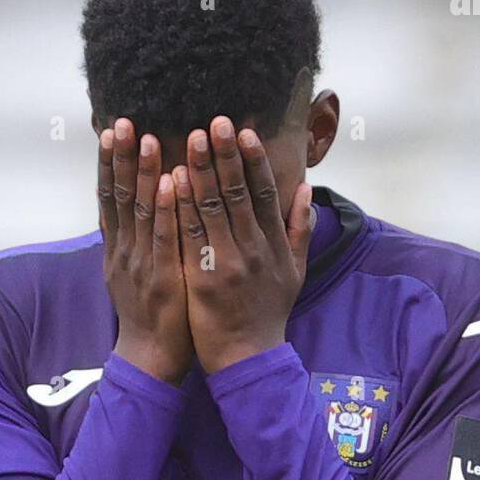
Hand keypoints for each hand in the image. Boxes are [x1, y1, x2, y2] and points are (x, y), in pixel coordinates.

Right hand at [98, 118, 191, 384]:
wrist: (150, 358)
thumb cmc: (149, 315)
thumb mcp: (130, 274)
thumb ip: (130, 240)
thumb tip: (126, 210)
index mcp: (118, 248)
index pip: (110, 197)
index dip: (110, 163)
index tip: (111, 129)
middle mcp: (124, 251)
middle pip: (120, 196)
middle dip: (121, 158)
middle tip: (122, 121)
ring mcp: (142, 264)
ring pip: (141, 211)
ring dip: (144, 173)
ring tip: (145, 138)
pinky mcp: (163, 278)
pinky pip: (164, 238)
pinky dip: (166, 209)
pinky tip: (171, 182)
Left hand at [172, 118, 312, 374]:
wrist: (248, 358)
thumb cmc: (268, 314)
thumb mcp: (295, 272)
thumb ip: (300, 230)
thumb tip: (306, 190)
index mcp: (274, 245)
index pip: (266, 193)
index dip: (255, 161)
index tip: (245, 132)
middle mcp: (253, 250)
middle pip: (238, 194)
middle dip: (225, 155)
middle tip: (213, 121)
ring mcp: (227, 264)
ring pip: (212, 209)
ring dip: (200, 171)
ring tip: (190, 139)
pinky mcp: (203, 279)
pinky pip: (190, 236)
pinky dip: (182, 207)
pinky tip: (172, 181)